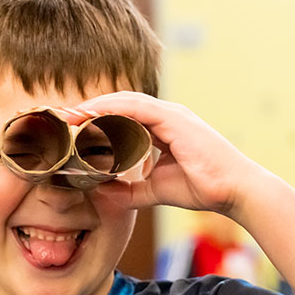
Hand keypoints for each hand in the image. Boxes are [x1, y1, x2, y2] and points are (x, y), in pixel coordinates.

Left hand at [73, 92, 261, 215]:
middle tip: (61, 119)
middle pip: (118, 106)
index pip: (121, 118)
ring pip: (123, 102)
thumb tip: (102, 192)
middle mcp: (165, 117)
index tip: (70, 129)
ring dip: (94, 106)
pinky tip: (91, 114)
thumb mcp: (154, 190)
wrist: (232, 191)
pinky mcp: (174, 118)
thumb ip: (130, 190)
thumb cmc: (201, 188)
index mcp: (161, 129)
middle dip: (89, 110)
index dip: (94, 120)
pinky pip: (136, 107)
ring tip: (69, 115)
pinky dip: (111, 108)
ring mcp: (170, 114)